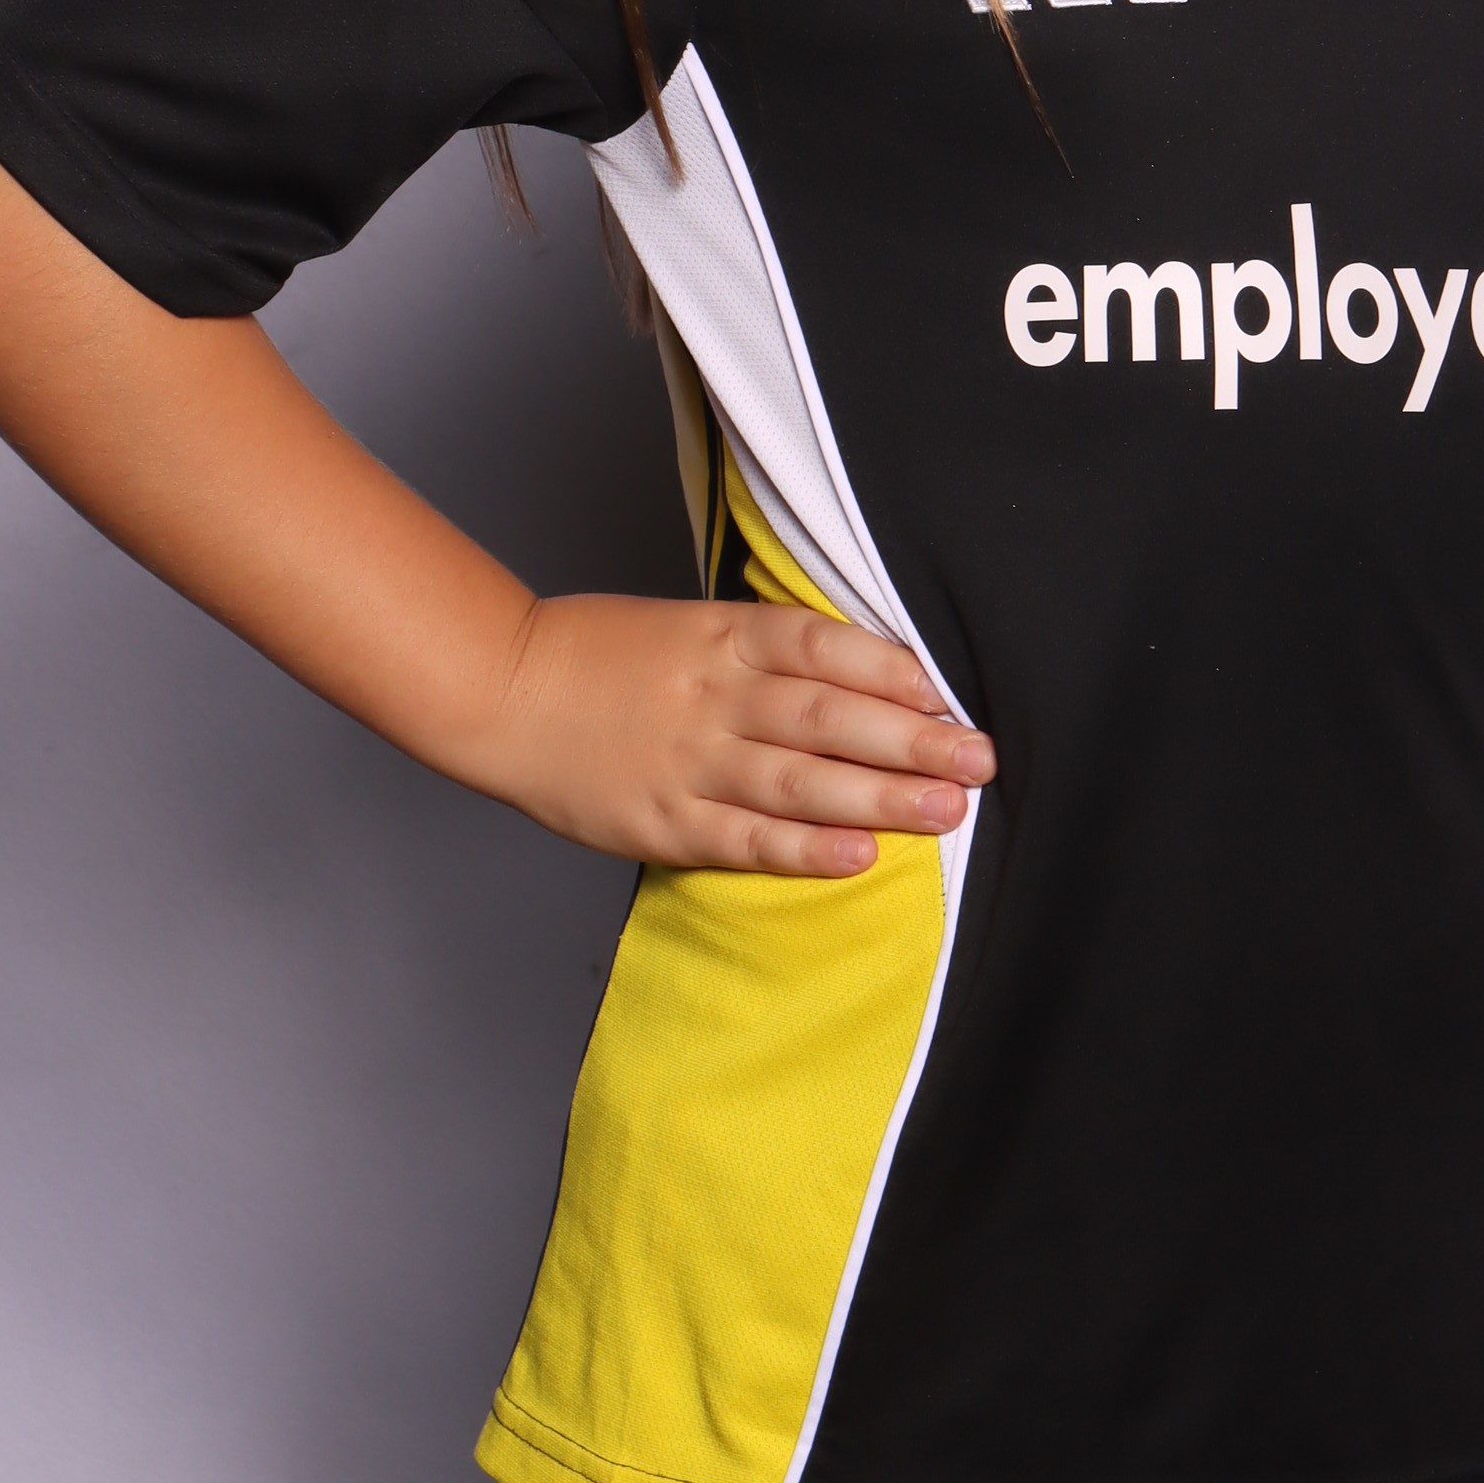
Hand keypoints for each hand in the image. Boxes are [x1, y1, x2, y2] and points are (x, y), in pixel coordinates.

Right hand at [468, 594, 994, 876]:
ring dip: (880, 798)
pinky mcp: (665, 822)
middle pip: (828, 717)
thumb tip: (872, 674)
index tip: (948, 694)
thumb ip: (770, 648)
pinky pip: (747, 839)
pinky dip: (805, 850)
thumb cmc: (605, 656)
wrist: (503, 691)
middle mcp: (713, 697)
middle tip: (980, 759)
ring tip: (947, 809)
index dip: (892, 671)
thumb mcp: (691, 626)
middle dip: (912, 740)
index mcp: (722, 637)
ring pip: (799, 781)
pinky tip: (860, 857)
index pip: (823, 648)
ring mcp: (689, 763)